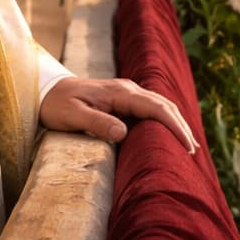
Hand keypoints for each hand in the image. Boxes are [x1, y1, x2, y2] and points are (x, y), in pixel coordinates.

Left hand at [38, 76, 198, 154]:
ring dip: (176, 122)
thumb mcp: (73, 115)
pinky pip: (151, 107)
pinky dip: (165, 119)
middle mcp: (128, 89)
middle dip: (181, 126)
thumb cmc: (57, 104)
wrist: (47, 89)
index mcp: (120, 92)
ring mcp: (127, 92)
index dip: (173, 126)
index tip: (186, 145)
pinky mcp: (123, 99)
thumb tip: (123, 133)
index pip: (156, 108)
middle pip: (164, 105)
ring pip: (160, 104)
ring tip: (189, 144)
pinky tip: (169, 132)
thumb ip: (98, 122)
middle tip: (193, 151)